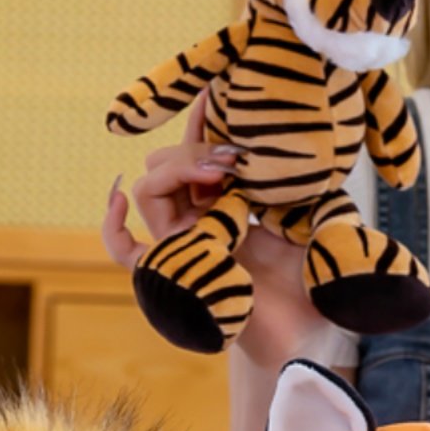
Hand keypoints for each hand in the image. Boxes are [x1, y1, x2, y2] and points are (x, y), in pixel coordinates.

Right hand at [101, 94, 342, 371]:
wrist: (307, 337)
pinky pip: (126, 252)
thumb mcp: (316, 221)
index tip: (216, 93)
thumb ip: (301, 189)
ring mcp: (183, 248)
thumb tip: (296, 152)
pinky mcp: (171, 276)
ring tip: (218, 172)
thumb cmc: (315, 286)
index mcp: (231, 205)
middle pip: (171, 164)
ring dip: (179, 169)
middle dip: (198, 147)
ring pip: (152, 191)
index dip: (204, 122)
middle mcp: (201, 223)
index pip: (203, 153)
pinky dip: (113, 226)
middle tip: (235, 156)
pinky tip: (118, 196)